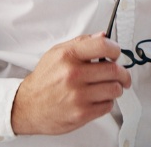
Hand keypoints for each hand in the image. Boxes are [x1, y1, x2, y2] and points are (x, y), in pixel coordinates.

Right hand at [11, 33, 131, 135]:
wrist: (28, 106)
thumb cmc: (44, 80)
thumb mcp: (56, 53)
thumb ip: (81, 43)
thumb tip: (103, 36)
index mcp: (67, 56)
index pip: (103, 46)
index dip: (115, 49)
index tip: (116, 54)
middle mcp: (73, 75)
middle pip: (114, 70)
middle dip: (122, 73)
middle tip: (122, 75)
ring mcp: (78, 95)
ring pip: (114, 89)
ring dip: (116, 88)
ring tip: (109, 87)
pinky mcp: (81, 113)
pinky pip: (108, 106)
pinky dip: (107, 102)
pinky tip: (98, 99)